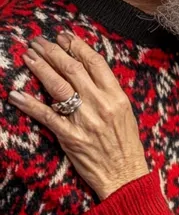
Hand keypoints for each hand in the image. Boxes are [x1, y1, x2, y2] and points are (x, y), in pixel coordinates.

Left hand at [9, 34, 149, 199]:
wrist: (125, 177)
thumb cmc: (126, 147)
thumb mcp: (125, 114)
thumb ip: (109, 93)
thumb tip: (88, 74)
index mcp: (116, 97)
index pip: (95, 63)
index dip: (77, 46)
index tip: (63, 37)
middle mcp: (101, 105)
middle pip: (73, 69)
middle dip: (53, 52)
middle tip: (39, 42)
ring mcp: (84, 120)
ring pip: (58, 86)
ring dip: (41, 69)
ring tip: (29, 56)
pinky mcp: (70, 137)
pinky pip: (46, 116)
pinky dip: (30, 104)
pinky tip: (16, 94)